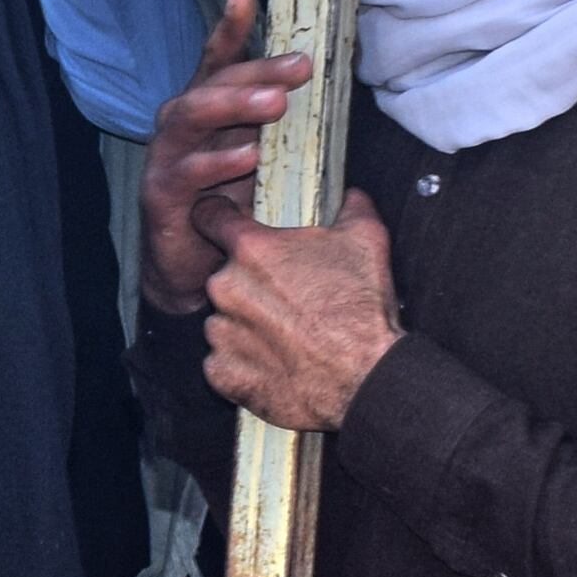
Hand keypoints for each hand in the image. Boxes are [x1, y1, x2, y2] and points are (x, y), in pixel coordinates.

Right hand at [137, 0, 309, 314]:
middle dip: (258, 70)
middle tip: (301, 67)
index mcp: (206, 106)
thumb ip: (277, 124)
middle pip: (215, 82)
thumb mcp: (259, 155)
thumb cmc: (231, 202)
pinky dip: (219, 162)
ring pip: (195, 115)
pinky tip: (248, 156)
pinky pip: (189, 170)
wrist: (193, 267)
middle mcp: (181, 121)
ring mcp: (166, 154)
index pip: (218, 59)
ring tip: (276, 104)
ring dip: (237, 105)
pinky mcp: (161, 192)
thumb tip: (326, 91)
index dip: (230, 26)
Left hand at [198, 188, 401, 430]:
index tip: (223, 225)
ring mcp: (221, 333)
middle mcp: (225, 287)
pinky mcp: (222, 373)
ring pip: (224, 319)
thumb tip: (352, 197)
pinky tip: (276, 361)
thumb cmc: (360, 311)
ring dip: (246, 323)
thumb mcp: (366, 240)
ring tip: (286, 333)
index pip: (209, 217)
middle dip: (250, 282)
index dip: (218, 218)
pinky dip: (244, 361)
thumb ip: (351, 207)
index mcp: (251, 249)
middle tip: (287, 296)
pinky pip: (224, 361)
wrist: (363, 379)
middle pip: (225, 275)